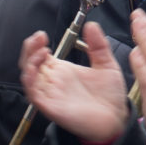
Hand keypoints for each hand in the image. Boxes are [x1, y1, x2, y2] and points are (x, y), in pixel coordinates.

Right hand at [20, 22, 129, 144]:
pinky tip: (37, 69)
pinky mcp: (51, 107)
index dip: (37, 44)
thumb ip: (98, 45)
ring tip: (40, 51)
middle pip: (30, 63)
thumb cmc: (110, 96)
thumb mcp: (107, 64)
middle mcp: (54, 82)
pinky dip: (31, 80)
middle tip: (39, 38)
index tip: (42, 34)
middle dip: (29, 49)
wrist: (117, 120)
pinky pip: (33, 94)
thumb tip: (91, 25)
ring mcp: (51, 94)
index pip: (41, 55)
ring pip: (29, 77)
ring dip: (29, 62)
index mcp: (63, 71)